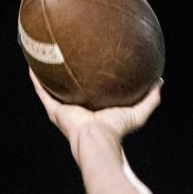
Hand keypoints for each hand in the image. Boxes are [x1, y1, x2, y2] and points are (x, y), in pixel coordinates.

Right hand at [30, 69, 162, 142]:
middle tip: (67, 54)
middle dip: (68, 75)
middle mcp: (77, 109)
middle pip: (70, 89)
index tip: (92, 64)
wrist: (98, 139)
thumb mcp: (139, 111)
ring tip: (44, 56)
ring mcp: (64, 110)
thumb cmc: (117, 129)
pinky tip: (32, 64)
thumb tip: (160, 80)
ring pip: (52, 88)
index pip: (92, 92)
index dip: (91, 80)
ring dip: (47, 74)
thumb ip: (151, 98)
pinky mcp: (54, 110)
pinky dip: (36, 79)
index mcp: (95, 109)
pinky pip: (42, 91)